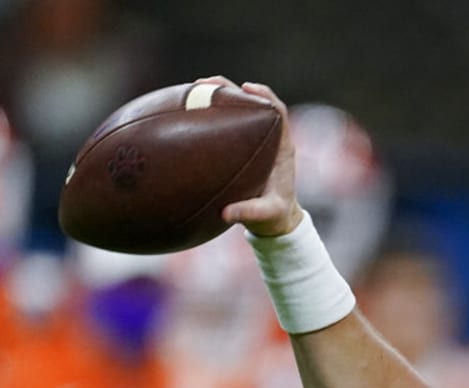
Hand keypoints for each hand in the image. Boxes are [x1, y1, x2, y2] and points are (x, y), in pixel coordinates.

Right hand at [200, 77, 305, 236]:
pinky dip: (208, 115)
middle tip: (206, 83)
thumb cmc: (274, 216)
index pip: (278, 112)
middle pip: (253, 103)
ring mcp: (253, 141)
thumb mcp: (266, 215)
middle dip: (231, 89)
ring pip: (237, 110)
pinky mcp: (239, 148)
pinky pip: (224, 125)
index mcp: (281, 148)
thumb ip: (250, 212)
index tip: (246, 88)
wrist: (275, 222)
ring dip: (217, 96)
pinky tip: (185, 113)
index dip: (264, 96)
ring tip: (192, 89)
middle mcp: (268, 139)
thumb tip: (226, 213)